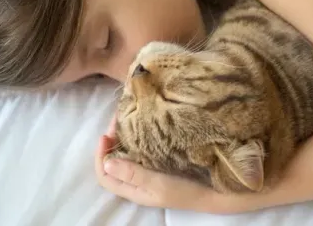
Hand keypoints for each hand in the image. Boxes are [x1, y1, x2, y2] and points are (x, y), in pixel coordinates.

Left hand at [94, 116, 237, 212]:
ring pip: (126, 156)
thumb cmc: (185, 190)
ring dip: (122, 140)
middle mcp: (136, 182)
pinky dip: (136, 140)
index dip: (100, 156)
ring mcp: (147, 174)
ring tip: (127, 121)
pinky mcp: (158, 166)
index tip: (106, 135)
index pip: (105, 175)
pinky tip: (142, 129)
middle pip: (113, 163)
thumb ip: (133, 174)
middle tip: (117, 121)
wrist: (212, 192)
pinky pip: (140, 153)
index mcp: (132, 189)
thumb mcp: (158, 184)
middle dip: (111, 143)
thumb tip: (107, 161)